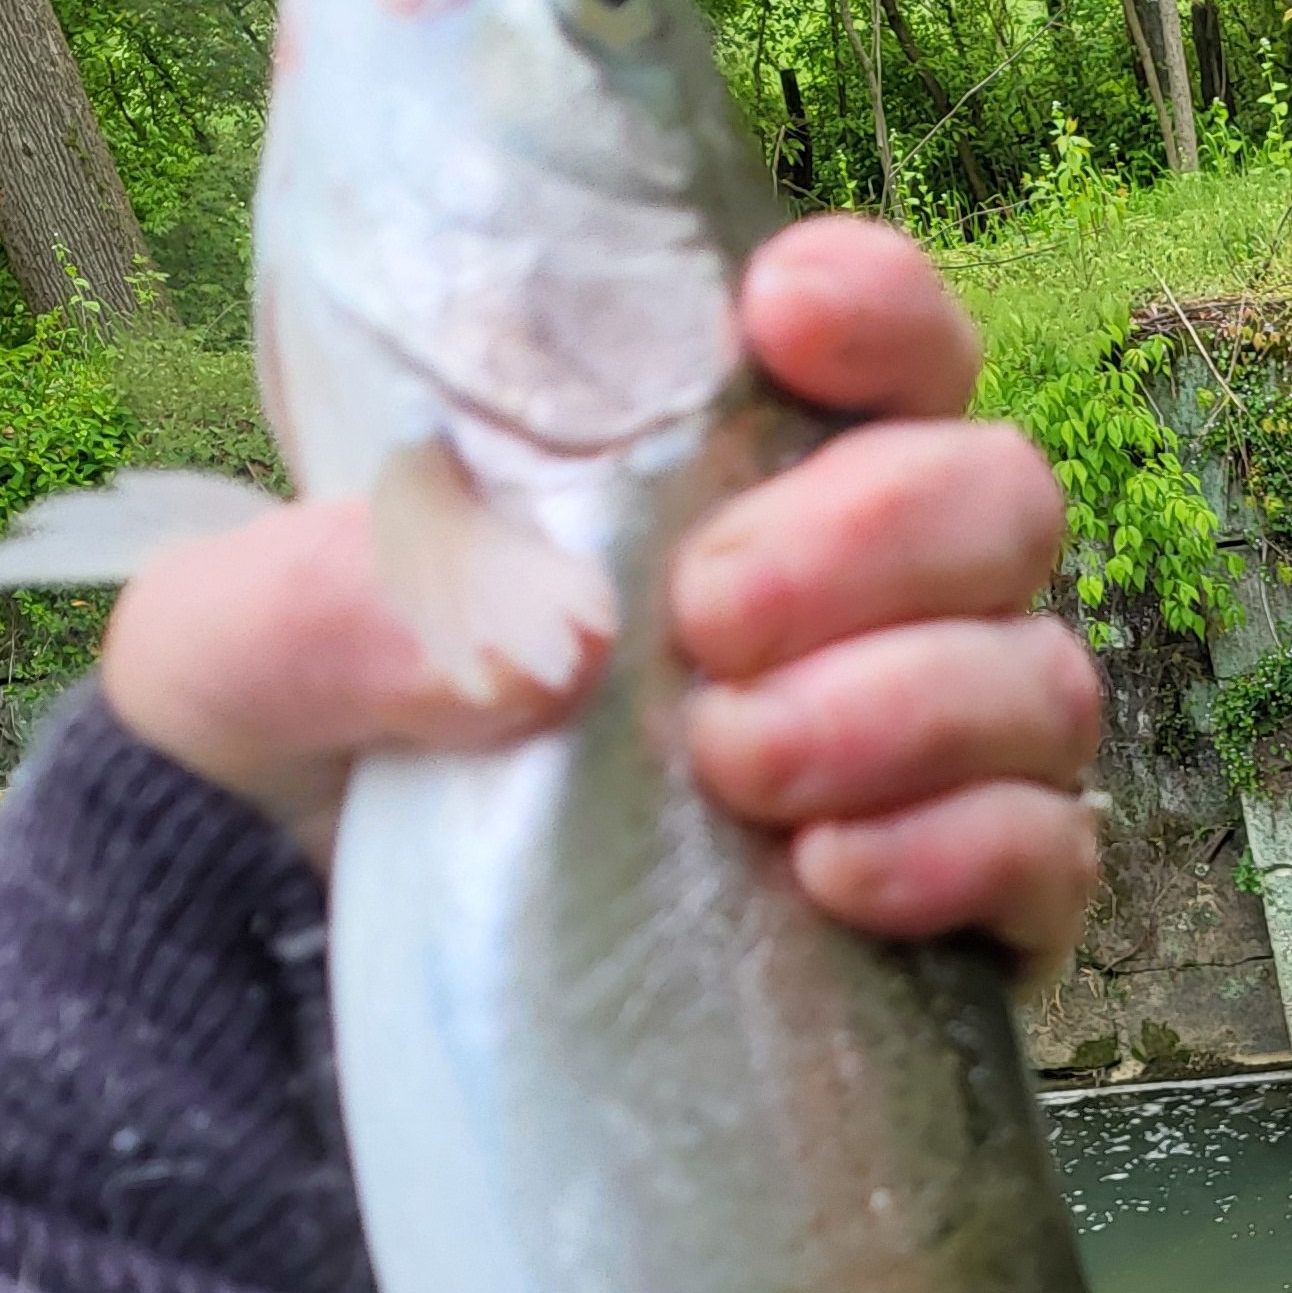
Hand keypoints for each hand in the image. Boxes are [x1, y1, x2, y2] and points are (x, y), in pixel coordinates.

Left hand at [98, 215, 1102, 981]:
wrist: (345, 987)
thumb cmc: (330, 758)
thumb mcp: (234, 654)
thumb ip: (322, 599)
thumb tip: (551, 645)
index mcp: (737, 464)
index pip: (885, 336)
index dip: (877, 305)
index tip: (779, 320)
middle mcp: (876, 595)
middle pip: (1002, 494)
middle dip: (873, 541)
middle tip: (708, 625)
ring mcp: (942, 755)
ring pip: (1041, 678)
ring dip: (906, 711)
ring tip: (736, 774)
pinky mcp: (977, 912)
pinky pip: (1056, 856)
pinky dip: (965, 854)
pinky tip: (828, 882)